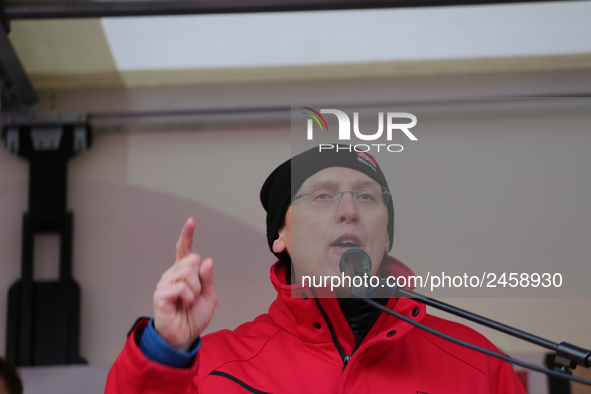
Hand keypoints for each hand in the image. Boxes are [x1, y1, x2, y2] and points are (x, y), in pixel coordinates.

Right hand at [153, 217, 217, 350]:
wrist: (184, 336)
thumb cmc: (194, 316)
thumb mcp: (209, 296)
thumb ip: (208, 278)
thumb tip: (207, 260)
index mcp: (184, 272)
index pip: (185, 250)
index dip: (187, 235)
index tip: (190, 221)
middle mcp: (172, 274)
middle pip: (193, 259)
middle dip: (200, 279)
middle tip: (194, 296)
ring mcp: (165, 282)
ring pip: (188, 272)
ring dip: (195, 290)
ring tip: (188, 302)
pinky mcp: (160, 293)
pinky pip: (182, 286)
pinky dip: (189, 297)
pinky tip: (183, 305)